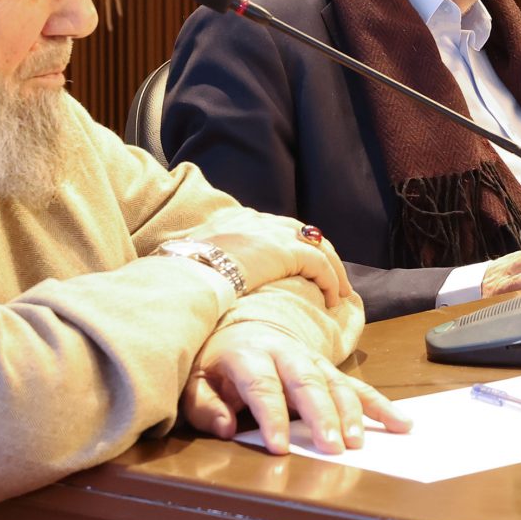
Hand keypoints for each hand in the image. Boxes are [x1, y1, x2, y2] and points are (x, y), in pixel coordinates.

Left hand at [181, 321, 410, 455]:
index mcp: (248, 354)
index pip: (263, 386)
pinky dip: (380, 405)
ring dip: (351, 412)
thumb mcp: (195, 381)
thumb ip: (205, 405)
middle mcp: (285, 352)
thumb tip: (224, 427)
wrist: (240, 325)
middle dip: (322, 415)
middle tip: (332, 448)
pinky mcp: (329, 367)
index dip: (272, 416)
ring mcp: (311, 358)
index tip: (279, 448)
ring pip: (336, 382)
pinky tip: (400, 424)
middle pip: (307, 382)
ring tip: (358, 442)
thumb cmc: (215, 362)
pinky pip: (357, 385)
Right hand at [186, 207, 352, 310]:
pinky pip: (320, 264)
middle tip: (331, 275)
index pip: (275, 227)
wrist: (189, 270)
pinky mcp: (287, 251)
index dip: (291, 244)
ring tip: (339, 293)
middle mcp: (259, 221)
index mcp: (237, 220)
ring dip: (333, 270)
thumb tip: (195, 273)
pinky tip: (332, 299)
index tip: (300, 262)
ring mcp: (274, 233)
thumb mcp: (190, 259)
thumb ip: (203, 260)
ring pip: (318, 247)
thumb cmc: (182, 272)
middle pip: (303, 233)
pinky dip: (330, 280)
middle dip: (320, 253)